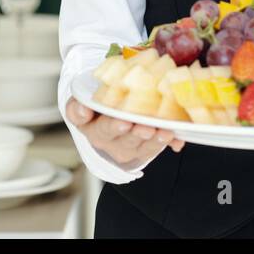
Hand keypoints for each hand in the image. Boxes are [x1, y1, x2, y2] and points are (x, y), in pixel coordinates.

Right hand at [65, 98, 183, 166]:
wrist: (105, 113)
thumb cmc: (95, 103)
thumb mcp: (79, 102)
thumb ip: (77, 107)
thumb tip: (82, 109)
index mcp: (93, 129)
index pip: (102, 129)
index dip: (113, 126)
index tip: (124, 121)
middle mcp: (110, 143)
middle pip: (126, 140)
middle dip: (138, 134)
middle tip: (148, 127)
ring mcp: (128, 149)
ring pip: (143, 147)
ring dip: (155, 140)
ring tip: (165, 132)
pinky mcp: (144, 151)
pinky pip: (157, 148)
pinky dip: (168, 143)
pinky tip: (176, 138)